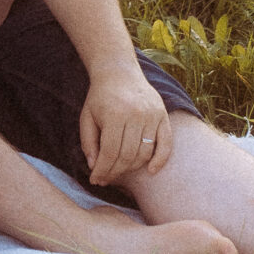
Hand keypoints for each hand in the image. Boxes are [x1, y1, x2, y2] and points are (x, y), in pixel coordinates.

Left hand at [80, 64, 172, 186]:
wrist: (119, 72)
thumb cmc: (100, 97)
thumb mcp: (86, 117)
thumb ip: (88, 142)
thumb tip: (94, 167)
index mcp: (114, 114)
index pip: (110, 152)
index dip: (103, 170)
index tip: (96, 180)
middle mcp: (136, 115)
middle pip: (128, 155)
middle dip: (115, 172)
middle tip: (106, 179)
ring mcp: (152, 115)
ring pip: (145, 153)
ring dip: (132, 168)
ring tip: (120, 171)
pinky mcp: (163, 115)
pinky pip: (166, 143)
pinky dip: (161, 160)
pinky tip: (151, 171)